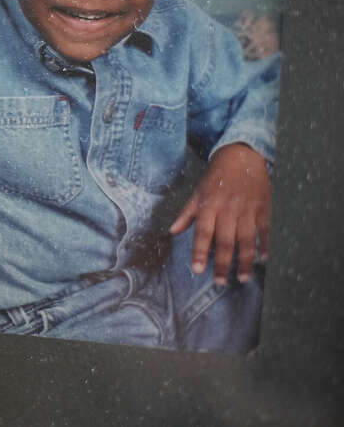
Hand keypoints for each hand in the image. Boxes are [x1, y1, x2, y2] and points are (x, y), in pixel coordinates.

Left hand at [169, 143, 270, 285]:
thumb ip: (187, 213)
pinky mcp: (263, 208)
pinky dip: (265, 245)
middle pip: (225, 241)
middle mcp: (228, 209)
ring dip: (245, 260)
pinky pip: (265, 230)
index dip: (199, 252)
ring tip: (243, 278)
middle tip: (220, 282)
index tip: (197, 270)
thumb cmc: (216, 176)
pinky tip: (263, 259)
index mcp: (209, 205)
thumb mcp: (197, 192)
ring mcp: (247, 209)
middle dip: (223, 263)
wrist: (242, 156)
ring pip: (246, 239)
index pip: (202, 233)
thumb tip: (172, 232)